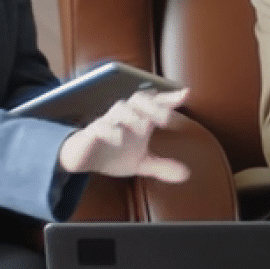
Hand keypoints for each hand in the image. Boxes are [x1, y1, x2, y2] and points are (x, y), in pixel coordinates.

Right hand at [57, 88, 190, 182]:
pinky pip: (99, 127)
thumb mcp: (140, 163)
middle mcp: (125, 116)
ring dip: (132, 115)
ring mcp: (108, 122)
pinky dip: (109, 130)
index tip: (186, 94)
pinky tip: (118, 138)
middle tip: (166, 117)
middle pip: (139, 100)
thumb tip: (186, 174)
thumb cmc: (113, 154)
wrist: (83, 159)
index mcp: (139, 119)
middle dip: (153, 105)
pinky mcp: (91, 133)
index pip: (156, 104)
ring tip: (143, 127)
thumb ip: (161, 166)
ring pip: (119, 109)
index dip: (170, 98)